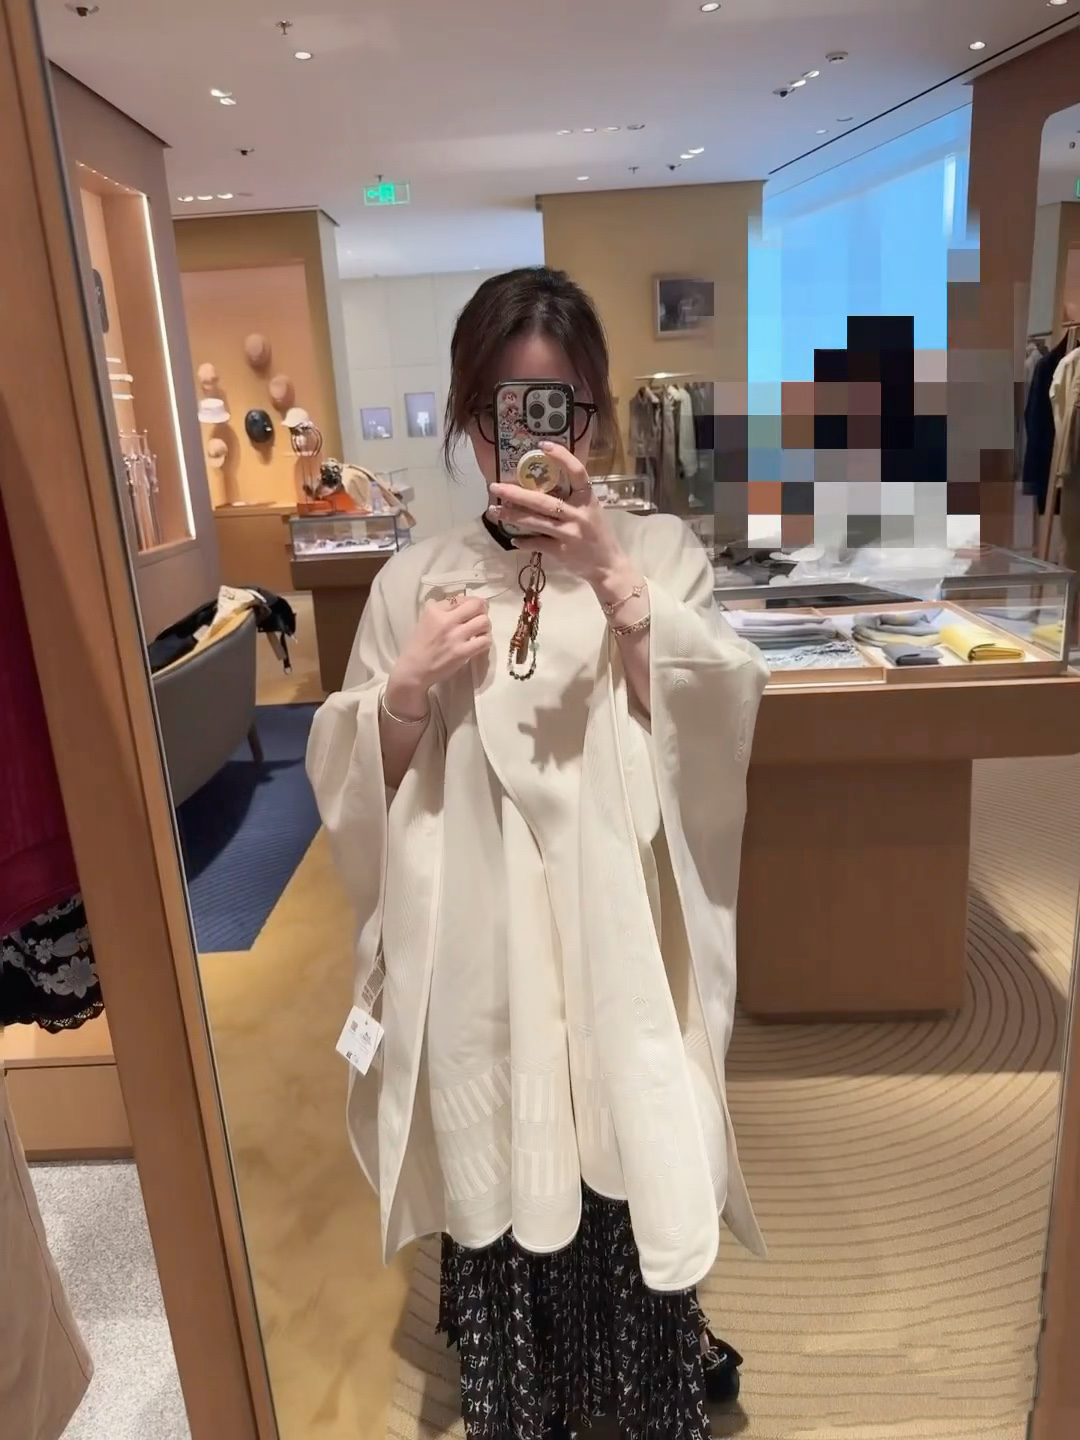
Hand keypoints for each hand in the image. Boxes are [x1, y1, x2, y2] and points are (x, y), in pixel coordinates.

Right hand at [388, 596, 490, 710]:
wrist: (414, 669)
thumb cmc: (418, 645)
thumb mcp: (425, 619)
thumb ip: (442, 610)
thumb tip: (462, 603)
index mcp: (434, 609)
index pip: (462, 598)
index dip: (470, 603)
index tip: (470, 611)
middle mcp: (445, 620)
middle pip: (477, 605)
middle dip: (482, 610)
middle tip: (480, 617)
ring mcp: (455, 636)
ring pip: (484, 621)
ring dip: (485, 626)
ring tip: (480, 631)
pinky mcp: (462, 652)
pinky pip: (485, 641)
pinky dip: (485, 640)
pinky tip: (479, 643)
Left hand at [487, 442, 624, 584]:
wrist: (608, 565)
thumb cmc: (598, 533)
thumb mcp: (591, 509)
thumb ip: (572, 497)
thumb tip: (541, 482)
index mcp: (587, 498)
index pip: (577, 472)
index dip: (561, 457)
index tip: (542, 446)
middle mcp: (578, 514)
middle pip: (542, 501)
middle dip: (516, 494)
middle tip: (495, 487)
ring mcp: (569, 533)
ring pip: (535, 522)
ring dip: (512, 516)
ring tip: (494, 511)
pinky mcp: (561, 551)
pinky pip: (537, 543)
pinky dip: (524, 542)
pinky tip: (513, 540)